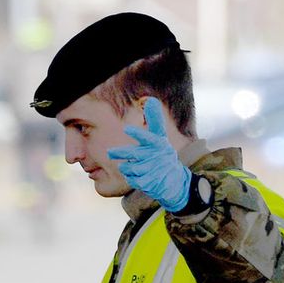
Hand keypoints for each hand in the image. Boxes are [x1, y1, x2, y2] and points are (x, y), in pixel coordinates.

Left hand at [106, 97, 190, 211]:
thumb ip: (155, 120)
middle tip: (109, 152)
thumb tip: (151, 99)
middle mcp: (155, 156)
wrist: (174, 180)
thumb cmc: (163, 154)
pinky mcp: (147, 183)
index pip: (148, 137)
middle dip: (121, 153)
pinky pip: (131, 179)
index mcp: (158, 143)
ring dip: (125, 167)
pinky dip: (130, 177)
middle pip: (134, 154)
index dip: (137, 133)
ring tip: (128, 166)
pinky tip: (135, 176)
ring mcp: (151, 170)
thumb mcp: (160, 137)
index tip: (126, 129)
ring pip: (129, 167)